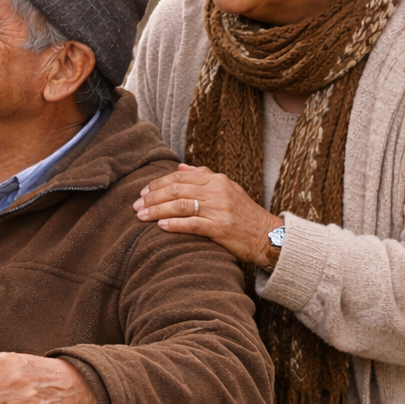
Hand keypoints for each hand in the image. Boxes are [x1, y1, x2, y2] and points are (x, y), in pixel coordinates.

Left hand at [133, 163, 282, 267]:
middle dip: (152, 198)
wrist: (268, 235)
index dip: (157, 184)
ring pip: (181, 206)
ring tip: (141, 216)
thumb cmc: (243, 213)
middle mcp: (217, 191)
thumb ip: (203, 176)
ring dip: (157, 211)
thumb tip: (180, 168)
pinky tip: (161, 226)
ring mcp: (220, 209)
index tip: (142, 193)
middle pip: (176, 190)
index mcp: (217, 180)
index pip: (179, 178)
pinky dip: (175, 224)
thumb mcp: (226, 188)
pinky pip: (193, 224)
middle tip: (135, 206)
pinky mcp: (221, 227)